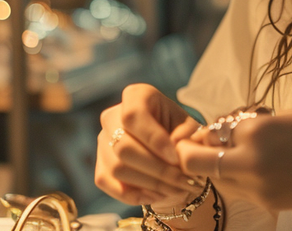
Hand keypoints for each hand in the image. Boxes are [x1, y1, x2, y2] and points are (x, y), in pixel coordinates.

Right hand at [95, 84, 204, 206]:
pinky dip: (135, 194)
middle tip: (183, 181)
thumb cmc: (182, 136)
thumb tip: (175, 144)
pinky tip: (158, 195)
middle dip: (157, 169)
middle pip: (123, 146)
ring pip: (117, 168)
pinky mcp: (100, 166)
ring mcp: (103, 142)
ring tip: (177, 189)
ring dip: (150, 184)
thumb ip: (186, 134)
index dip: (153, 139)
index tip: (175, 158)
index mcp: (136, 96)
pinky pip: (109, 184)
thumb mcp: (191, 129)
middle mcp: (112, 116)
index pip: (134, 115)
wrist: (172, 156)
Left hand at [175, 109, 291, 211]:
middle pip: (195, 162)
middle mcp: (250, 161)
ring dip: (215, 168)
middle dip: (191, 153)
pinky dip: (237, 180)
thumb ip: (253, 125)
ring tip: (233, 157)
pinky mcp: (268, 202)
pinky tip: (255, 169)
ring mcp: (258, 187)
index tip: (213, 127)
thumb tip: (226, 130)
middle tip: (198, 146)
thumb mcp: (285, 116)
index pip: (210, 131)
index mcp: (256, 131)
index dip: (208, 128)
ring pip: (215, 180)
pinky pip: (238, 192)